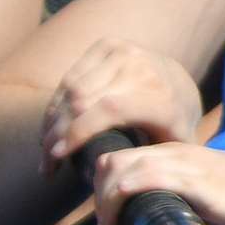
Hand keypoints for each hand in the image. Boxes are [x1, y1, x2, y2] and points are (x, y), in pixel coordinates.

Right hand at [39, 38, 209, 169]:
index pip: (108, 110)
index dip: (77, 132)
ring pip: (71, 89)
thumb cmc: (172, 125)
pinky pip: (70, 77)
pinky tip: (50, 126)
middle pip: (83, 100)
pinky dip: (56, 103)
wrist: (181, 82)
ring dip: (51, 121)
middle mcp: (142, 68)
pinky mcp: (107, 45)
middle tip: (46, 164)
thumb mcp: (170, 148)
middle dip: (57, 134)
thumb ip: (148, 161)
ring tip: (44, 149)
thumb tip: (115, 179)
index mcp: (160, 95)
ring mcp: (123, 52)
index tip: (56, 157)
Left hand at [87, 140, 224, 224]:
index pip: (118, 160)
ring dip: (104, 204)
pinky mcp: (195, 180)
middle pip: (109, 162)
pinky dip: (120, 202)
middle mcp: (174, 152)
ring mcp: (183, 163)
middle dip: (97, 198)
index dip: (103, 190)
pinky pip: (141, 179)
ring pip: (118, 169)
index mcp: (174, 155)